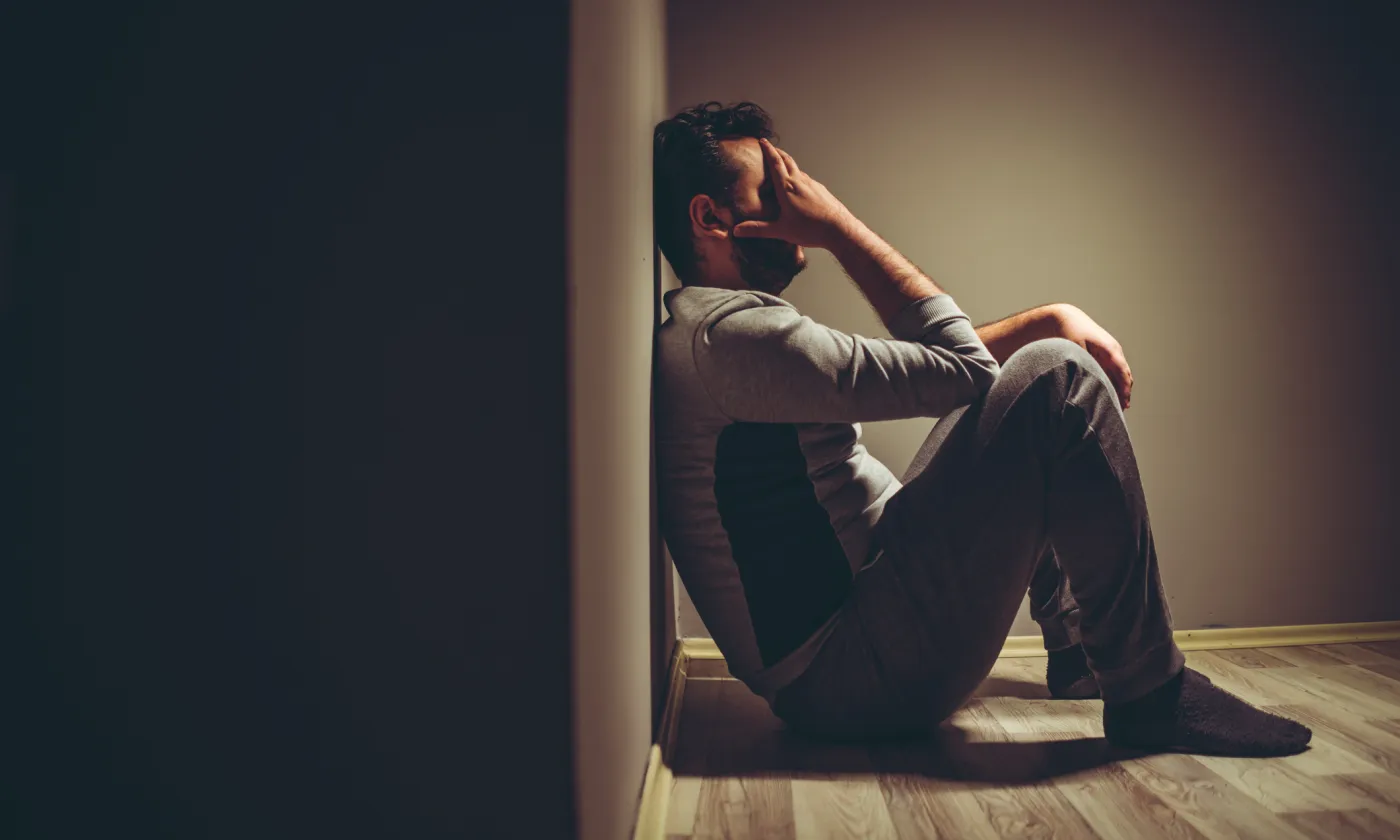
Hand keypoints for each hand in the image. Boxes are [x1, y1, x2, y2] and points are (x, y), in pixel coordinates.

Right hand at [731, 138, 856, 249]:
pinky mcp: (821, 190)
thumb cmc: (810, 229)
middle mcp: (800, 181)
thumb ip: (758, 229)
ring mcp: (812, 184)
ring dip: (788, 163)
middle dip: (777, 152)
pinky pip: (806, 179)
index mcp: (787, 188)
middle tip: (770, 147)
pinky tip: (798, 186)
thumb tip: (737, 230)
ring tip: (781, 166)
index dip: (768, 150)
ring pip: (797, 169)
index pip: (775, 163)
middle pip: (787, 160)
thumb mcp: (781, 231)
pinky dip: (798, 176)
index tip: (762, 141)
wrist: (839, 229)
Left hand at [1055, 305, 1133, 409]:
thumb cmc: (1070, 333)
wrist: (1067, 318)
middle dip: (1125, 392)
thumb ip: (1085, 365)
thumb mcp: (1076, 350)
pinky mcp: (1106, 354)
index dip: (1125, 389)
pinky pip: (1114, 371)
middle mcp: (1114, 351)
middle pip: (1125, 375)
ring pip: (1120, 374)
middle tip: (1122, 409)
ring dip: (1120, 388)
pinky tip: (1110, 393)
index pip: (1122, 373)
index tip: (1125, 403)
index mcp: (1110, 349)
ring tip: (1118, 405)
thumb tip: (1090, 383)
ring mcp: (1112, 352)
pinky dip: (1114, 382)